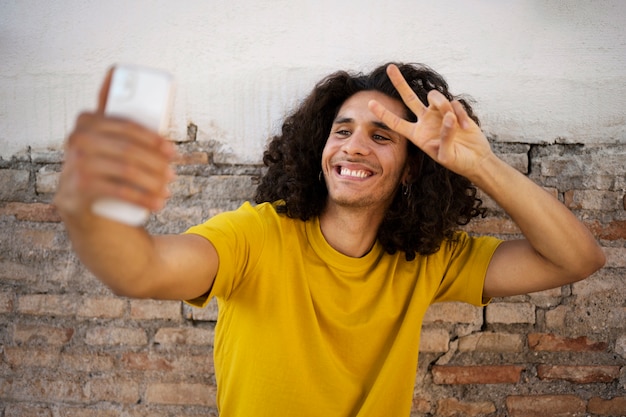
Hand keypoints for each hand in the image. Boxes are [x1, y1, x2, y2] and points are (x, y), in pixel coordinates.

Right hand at [54, 69, 176, 218]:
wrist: (79, 201)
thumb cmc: (103, 164)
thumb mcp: (107, 140)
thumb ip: (122, 120)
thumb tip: (154, 91)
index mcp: (87, 119)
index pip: (128, 126)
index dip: (154, 138)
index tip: (172, 152)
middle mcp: (78, 137)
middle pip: (129, 149)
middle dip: (157, 163)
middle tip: (172, 174)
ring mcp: (77, 161)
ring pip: (127, 170)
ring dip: (154, 182)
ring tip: (167, 190)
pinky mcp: (80, 186)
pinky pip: (119, 191)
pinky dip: (143, 199)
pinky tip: (157, 204)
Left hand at [368, 64, 492, 178]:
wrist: (475, 159)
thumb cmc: (458, 161)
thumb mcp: (446, 155)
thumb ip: (445, 136)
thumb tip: (448, 117)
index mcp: (417, 135)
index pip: (397, 122)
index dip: (384, 113)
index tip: (370, 103)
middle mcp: (425, 121)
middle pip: (409, 98)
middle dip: (400, 82)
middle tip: (390, 67)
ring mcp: (439, 114)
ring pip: (435, 97)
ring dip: (444, 107)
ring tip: (455, 123)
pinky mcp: (455, 110)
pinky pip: (454, 104)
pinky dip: (461, 115)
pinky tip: (466, 127)